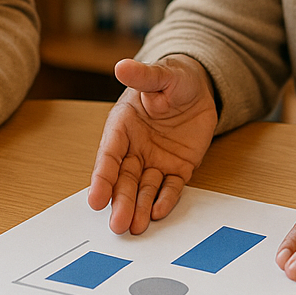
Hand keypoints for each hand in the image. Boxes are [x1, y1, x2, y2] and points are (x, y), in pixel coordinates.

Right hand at [87, 55, 219, 234]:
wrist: (200, 87)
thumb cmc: (174, 78)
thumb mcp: (162, 74)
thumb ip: (144, 76)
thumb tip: (122, 66)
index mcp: (123, 125)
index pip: (109, 155)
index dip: (102, 178)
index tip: (95, 199)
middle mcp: (135, 147)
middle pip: (124, 178)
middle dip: (120, 201)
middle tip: (117, 225)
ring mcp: (155, 159)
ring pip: (144, 188)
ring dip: (139, 207)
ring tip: (135, 228)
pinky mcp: (177, 167)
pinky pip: (171, 187)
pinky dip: (166, 199)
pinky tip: (160, 213)